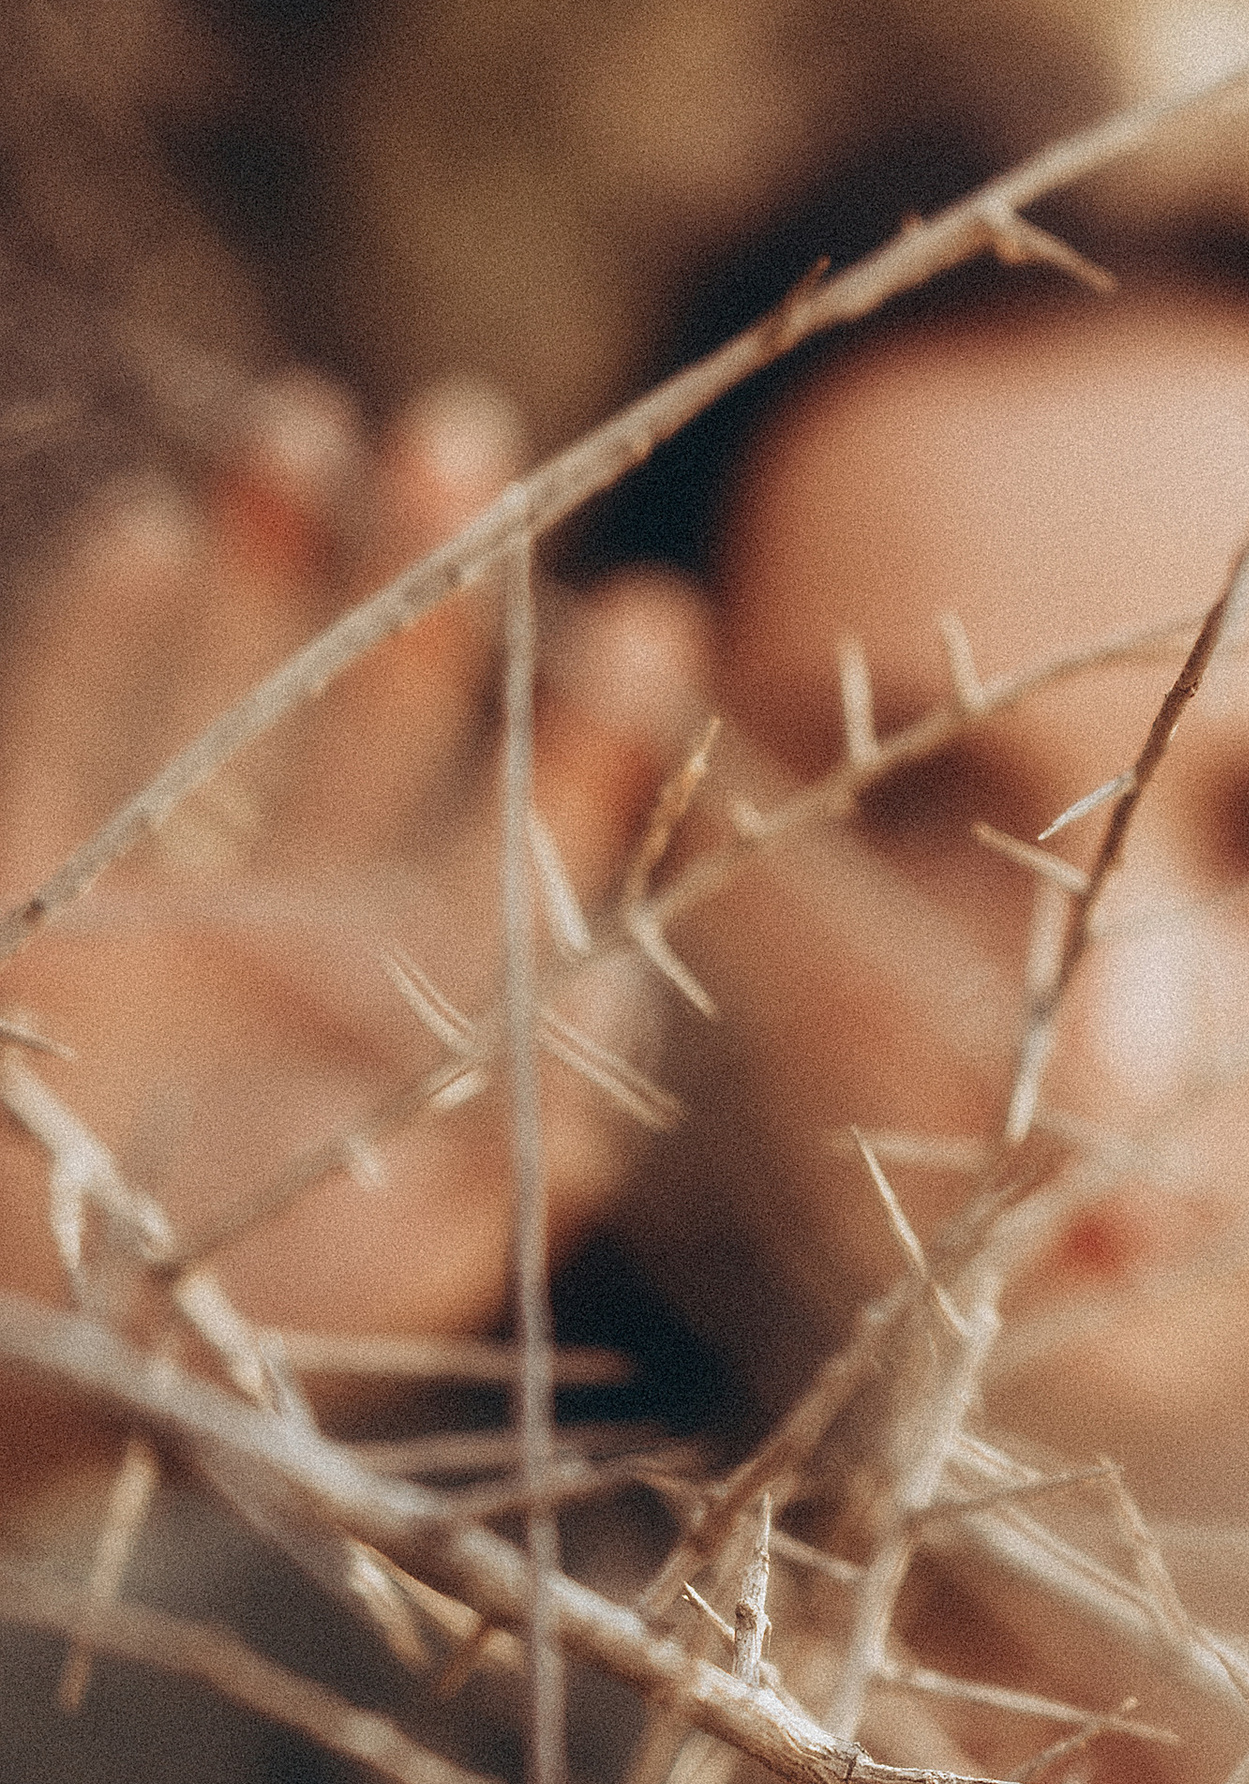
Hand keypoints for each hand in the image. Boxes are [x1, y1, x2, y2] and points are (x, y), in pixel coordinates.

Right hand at [0, 377, 707, 1500]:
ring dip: (272, 563)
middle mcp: (293, 950)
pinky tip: (149, 527)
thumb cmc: (206, 1363)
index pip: (523, 846)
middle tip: (471, 429)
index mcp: (406, 1030)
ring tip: (314, 419)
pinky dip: (95, 636)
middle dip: (429, 584)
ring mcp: (149, 913)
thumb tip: (633, 995)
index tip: (651, 608)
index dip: (586, 732)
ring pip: (225, 698)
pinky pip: (56, 738)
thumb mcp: (400, 1272)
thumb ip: (525, 1144)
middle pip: (382, 728)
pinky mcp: (22, 907)